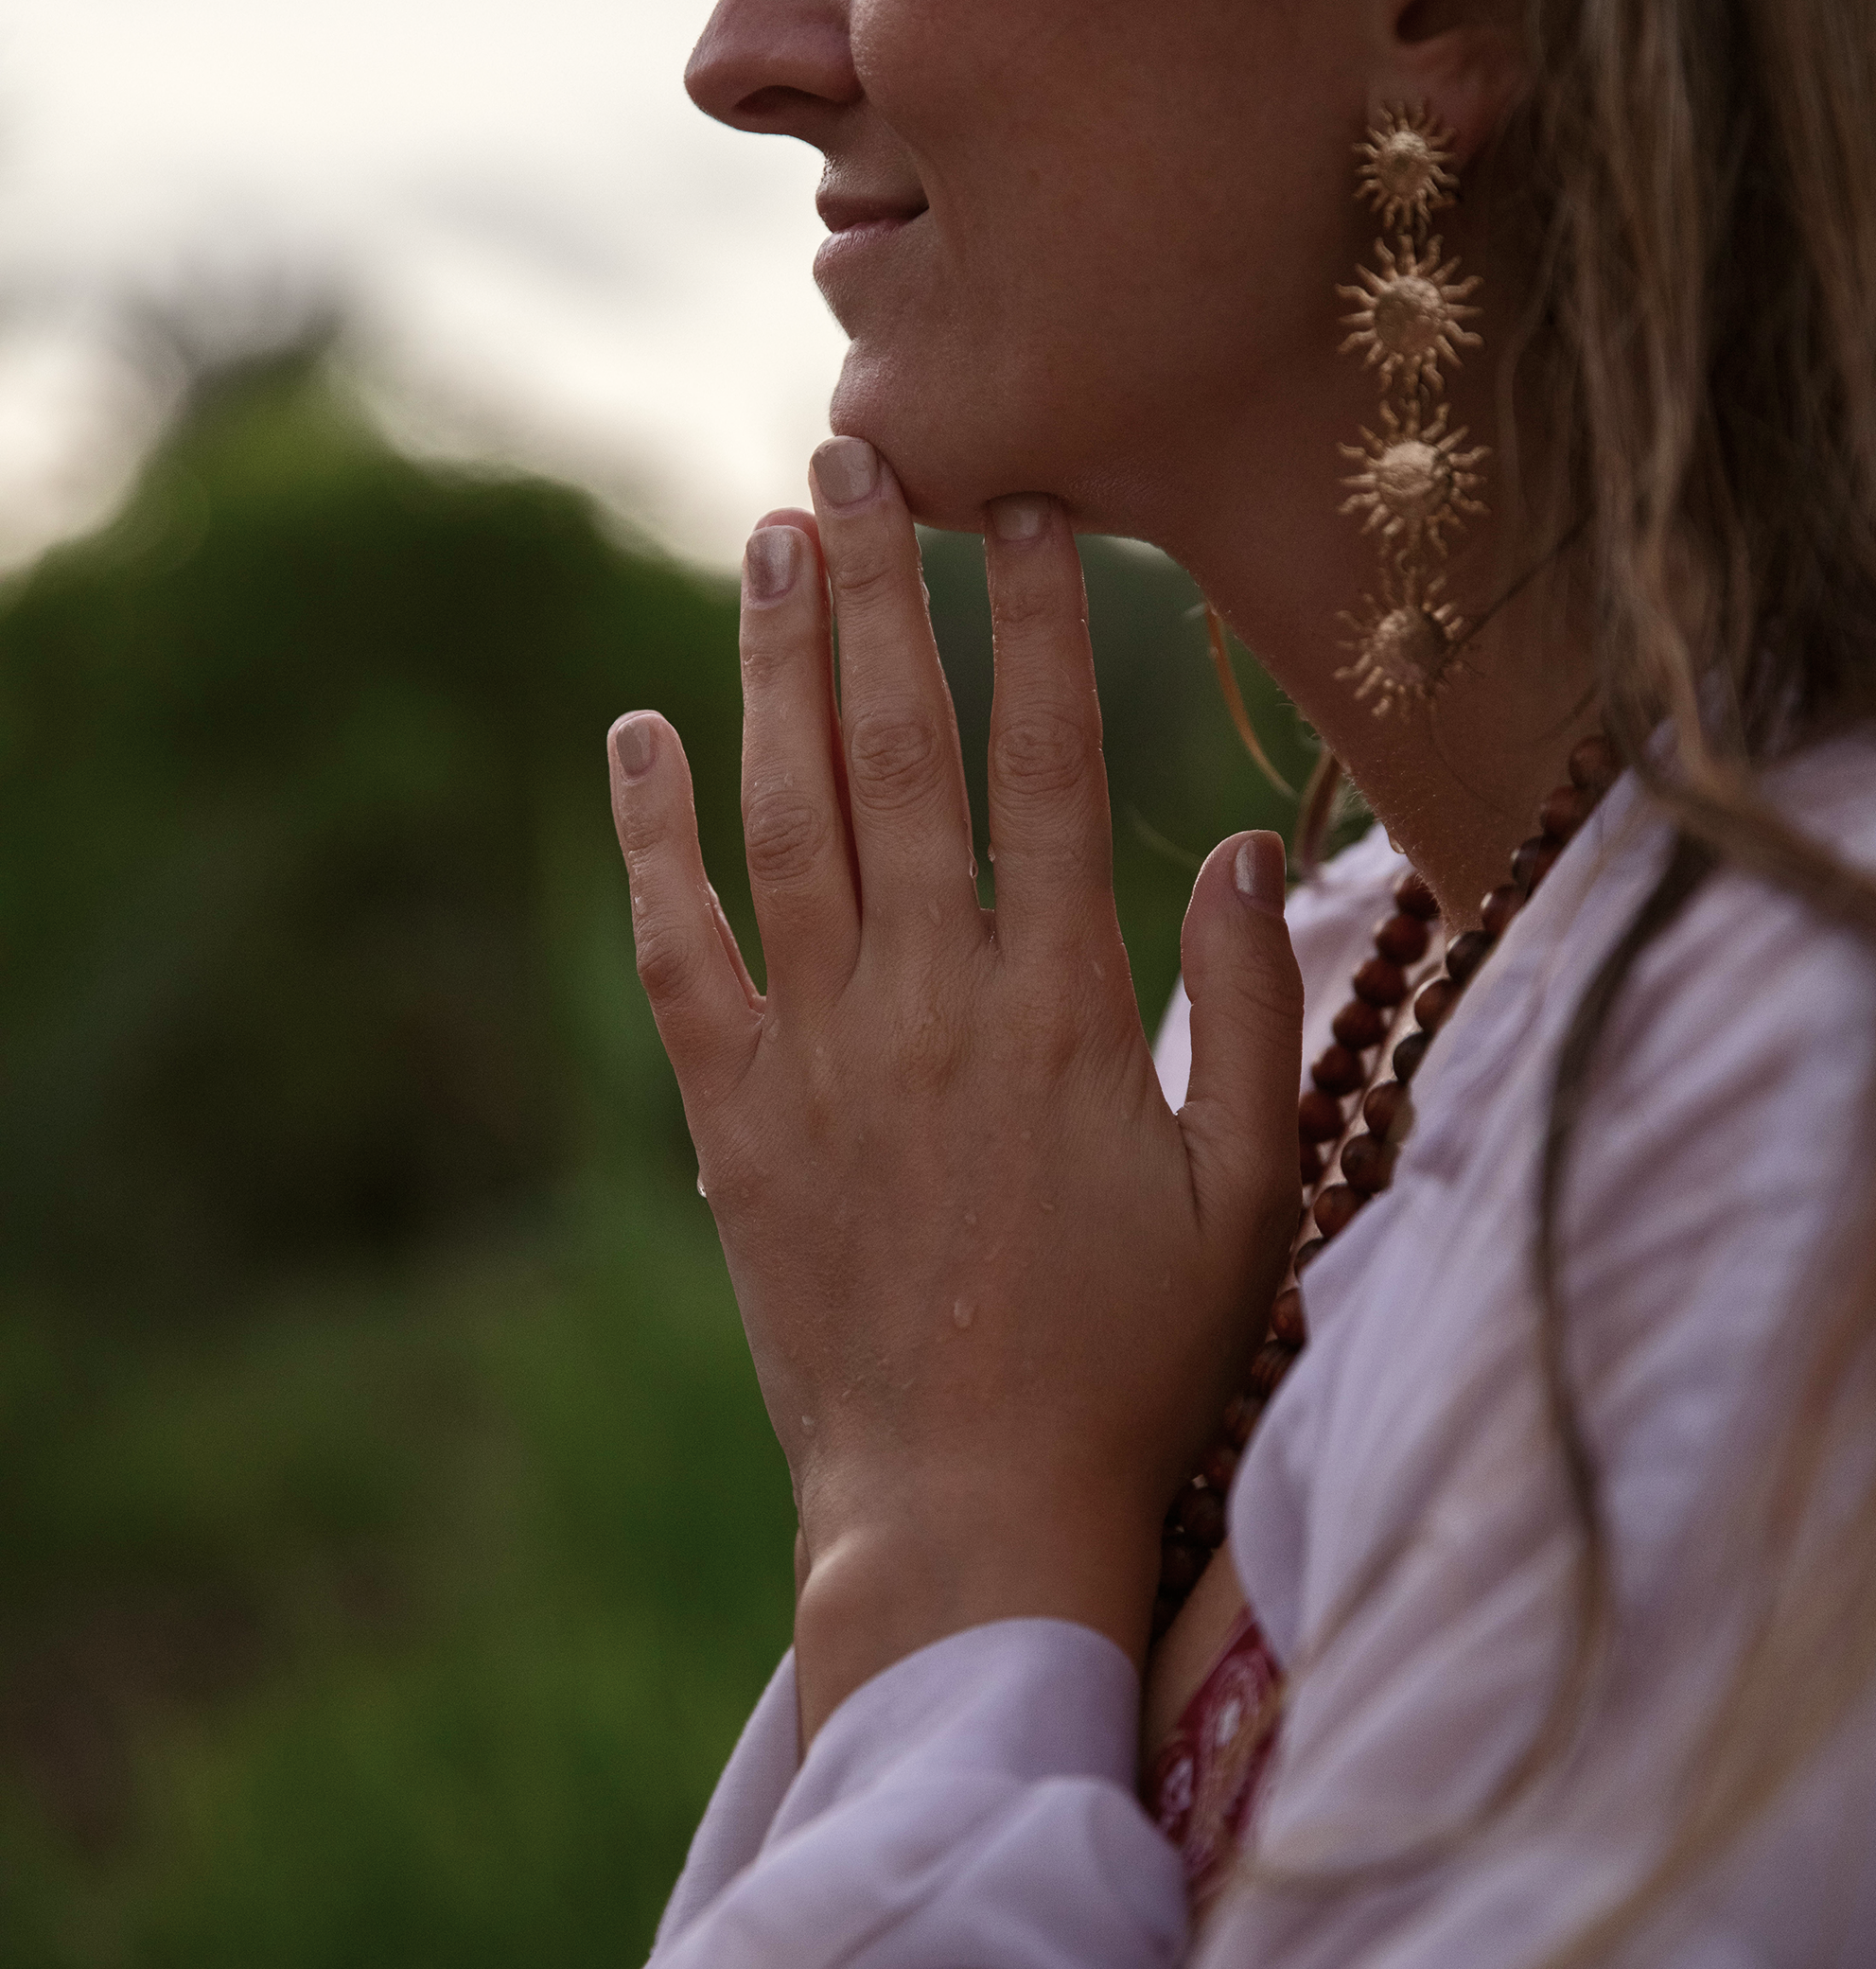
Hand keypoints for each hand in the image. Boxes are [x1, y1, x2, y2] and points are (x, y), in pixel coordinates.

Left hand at [607, 436, 1303, 1738]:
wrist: (969, 1511)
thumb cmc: (1134, 1358)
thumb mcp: (1247, 1191)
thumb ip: (1251, 1008)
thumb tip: (1235, 836)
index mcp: (1067, 1007)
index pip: (1049, 766)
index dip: (1036, 628)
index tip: (1020, 514)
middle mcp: (935, 1001)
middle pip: (901, 752)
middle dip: (883, 592)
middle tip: (857, 457)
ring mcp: (820, 1053)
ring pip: (788, 817)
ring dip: (776, 668)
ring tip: (769, 539)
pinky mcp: (733, 1117)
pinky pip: (678, 948)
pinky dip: (652, 835)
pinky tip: (639, 730)